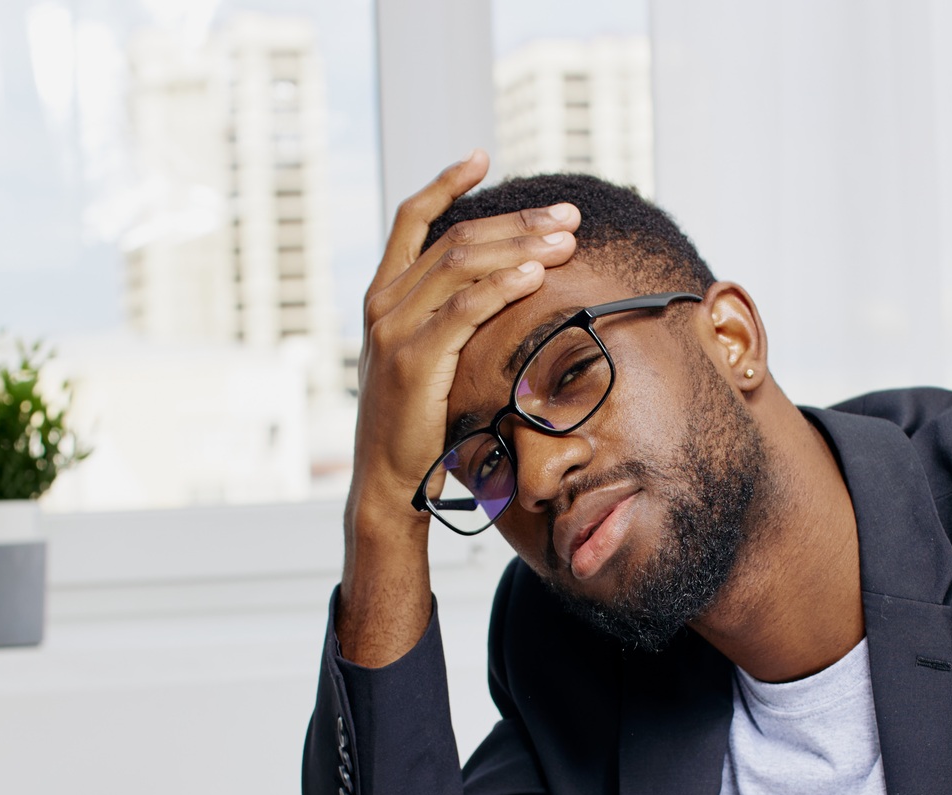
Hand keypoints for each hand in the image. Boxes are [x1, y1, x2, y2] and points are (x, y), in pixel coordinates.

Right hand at [337, 151, 581, 665]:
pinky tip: (535, 275)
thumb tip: (505, 287)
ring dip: (518, 247)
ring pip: (459, 265)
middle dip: (515, 222)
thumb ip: (453, 319)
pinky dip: (499, 287)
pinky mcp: (411, 361)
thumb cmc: (421, 425)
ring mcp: (393, 331)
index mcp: (384, 296)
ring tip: (564, 239)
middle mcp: (384, 305)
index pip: (411, 220)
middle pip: (454, 239)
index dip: (446, 182)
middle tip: (568, 216)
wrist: (390, 483)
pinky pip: (460, 311)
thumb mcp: (432, 361)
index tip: (483, 155)